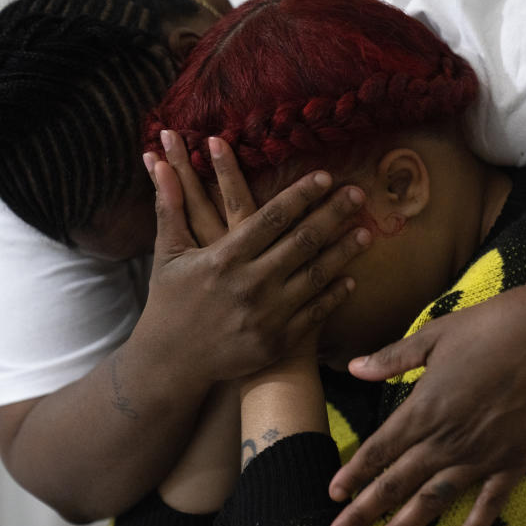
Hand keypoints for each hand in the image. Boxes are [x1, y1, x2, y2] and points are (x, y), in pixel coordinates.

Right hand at [136, 130, 370, 385]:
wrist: (173, 363)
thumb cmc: (170, 302)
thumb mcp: (168, 254)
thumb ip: (170, 207)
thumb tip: (158, 163)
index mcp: (224, 258)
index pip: (272, 218)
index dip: (301, 195)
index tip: (326, 177)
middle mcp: (250, 284)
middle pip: (302, 241)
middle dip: (333, 215)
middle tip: (358, 194)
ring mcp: (267, 314)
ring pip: (316, 275)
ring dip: (344, 252)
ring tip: (367, 232)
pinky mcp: (277, 340)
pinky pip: (315, 312)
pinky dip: (334, 294)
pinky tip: (351, 278)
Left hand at [326, 286, 525, 525]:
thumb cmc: (488, 328)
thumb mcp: (433, 336)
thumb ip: (392, 358)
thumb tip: (354, 368)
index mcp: (424, 408)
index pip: (379, 450)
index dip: (353, 473)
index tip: (333, 494)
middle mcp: (446, 439)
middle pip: (396, 483)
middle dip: (363, 513)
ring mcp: (480, 455)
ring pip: (433, 499)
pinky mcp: (512, 461)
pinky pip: (489, 503)